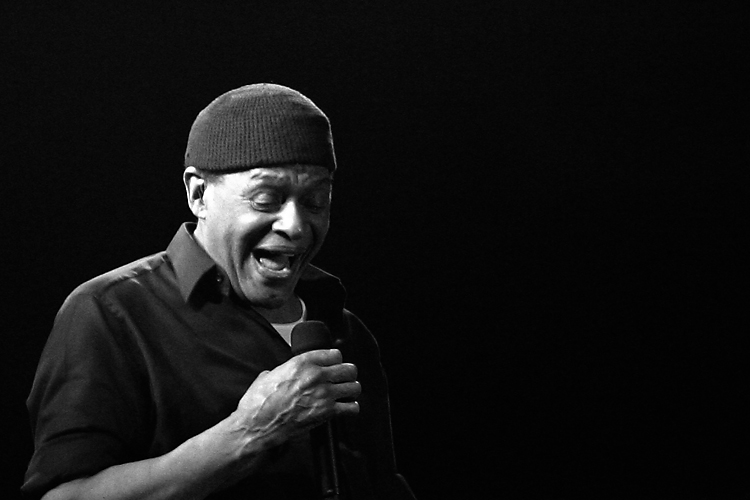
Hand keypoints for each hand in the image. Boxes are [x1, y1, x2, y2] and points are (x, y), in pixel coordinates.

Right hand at [230, 349, 360, 447]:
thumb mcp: (269, 375)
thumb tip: (282, 372)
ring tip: (347, 393)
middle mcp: (316, 375)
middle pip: (349, 368)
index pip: (335, 354)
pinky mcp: (327, 413)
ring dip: (352, 390)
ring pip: (355, 386)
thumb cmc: (259, 402)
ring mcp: (324, 394)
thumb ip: (283, 370)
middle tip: (343, 379)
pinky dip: (351, 408)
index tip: (335, 365)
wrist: (257, 424)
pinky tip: (345, 408)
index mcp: (302, 362)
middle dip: (348, 374)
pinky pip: (352, 407)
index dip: (336, 360)